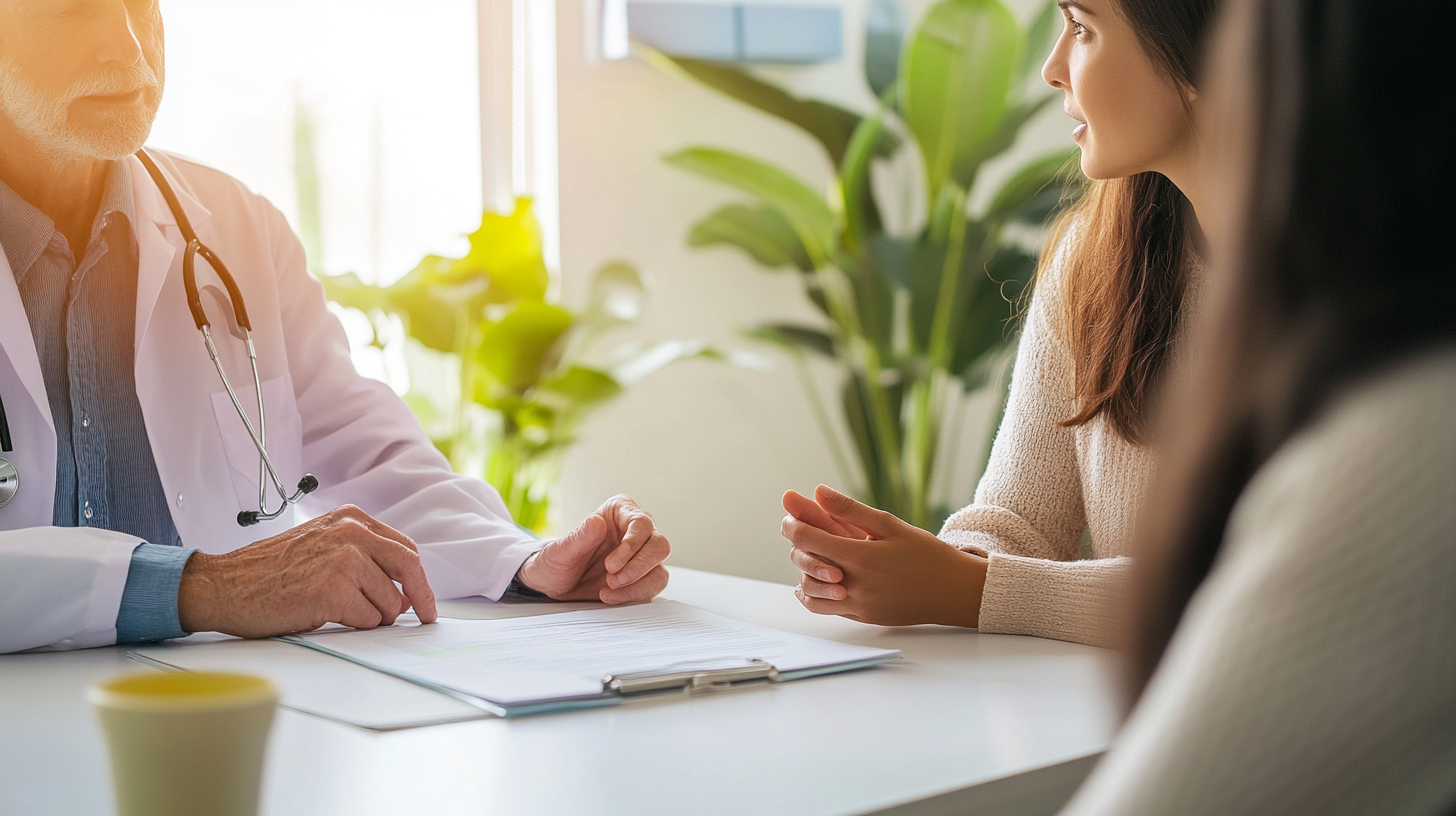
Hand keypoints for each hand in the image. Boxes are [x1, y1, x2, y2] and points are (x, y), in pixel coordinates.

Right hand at [177, 505, 437, 637]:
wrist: (223, 585)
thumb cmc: (268, 571)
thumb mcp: (320, 544)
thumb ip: (361, 555)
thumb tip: (403, 590)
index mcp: (351, 519)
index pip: (404, 548)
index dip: (419, 578)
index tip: (424, 599)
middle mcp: (351, 533)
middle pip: (409, 568)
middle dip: (420, 598)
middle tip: (424, 617)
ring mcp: (343, 559)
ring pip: (389, 602)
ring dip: (372, 616)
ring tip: (337, 610)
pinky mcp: (333, 590)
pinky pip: (368, 619)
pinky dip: (355, 625)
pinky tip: (325, 615)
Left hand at [516, 495, 669, 603]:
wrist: (553, 585)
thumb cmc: (555, 562)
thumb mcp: (560, 551)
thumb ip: (579, 536)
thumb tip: (596, 521)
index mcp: (619, 512)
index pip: (641, 523)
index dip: (631, 545)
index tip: (611, 564)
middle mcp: (635, 531)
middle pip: (659, 545)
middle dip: (638, 567)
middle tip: (612, 579)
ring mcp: (641, 555)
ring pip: (660, 568)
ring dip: (638, 584)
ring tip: (609, 590)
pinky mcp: (642, 578)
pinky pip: (653, 586)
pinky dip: (635, 595)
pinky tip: (612, 596)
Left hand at [781, 485, 986, 626]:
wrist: (953, 591)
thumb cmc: (926, 554)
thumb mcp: (890, 525)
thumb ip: (850, 510)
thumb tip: (818, 491)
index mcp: (860, 557)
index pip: (808, 540)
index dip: (793, 525)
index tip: (790, 515)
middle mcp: (855, 584)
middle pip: (805, 564)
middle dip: (797, 545)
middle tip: (798, 528)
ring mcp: (858, 605)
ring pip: (811, 593)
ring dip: (804, 572)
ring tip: (811, 554)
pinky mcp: (863, 618)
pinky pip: (827, 609)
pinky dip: (817, 593)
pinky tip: (821, 578)